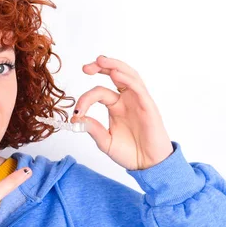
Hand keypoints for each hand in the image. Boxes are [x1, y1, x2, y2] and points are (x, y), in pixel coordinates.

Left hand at [71, 55, 173, 170]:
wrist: (149, 166)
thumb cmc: (131, 153)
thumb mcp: (106, 142)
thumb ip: (93, 129)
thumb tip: (77, 119)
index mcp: (116, 106)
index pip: (99, 93)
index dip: (85, 99)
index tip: (76, 113)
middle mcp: (127, 100)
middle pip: (115, 74)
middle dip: (100, 67)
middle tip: (85, 67)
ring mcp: (138, 101)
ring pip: (128, 76)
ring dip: (115, 66)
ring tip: (100, 60)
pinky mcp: (148, 107)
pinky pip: (138, 89)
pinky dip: (127, 79)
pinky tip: (116, 74)